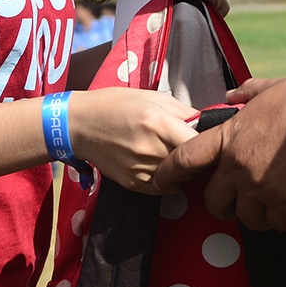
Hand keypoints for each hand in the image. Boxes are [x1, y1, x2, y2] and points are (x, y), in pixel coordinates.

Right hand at [70, 88, 199, 189]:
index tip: (204, 139)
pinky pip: (165, 189)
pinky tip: (159, 164)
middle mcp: (151, 150)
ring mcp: (141, 170)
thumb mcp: (153, 97)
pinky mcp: (133, 184)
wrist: (80, 125)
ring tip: (170, 153)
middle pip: (191, 163)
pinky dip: (168, 180)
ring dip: (182, 170)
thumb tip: (205, 124)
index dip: (205, 142)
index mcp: (158, 123)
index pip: (198, 143)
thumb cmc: (116, 105)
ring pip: (180, 178)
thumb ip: (183, 112)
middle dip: (194, 156)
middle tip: (187, 146)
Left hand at [154, 76, 285, 229]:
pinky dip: (284, 221)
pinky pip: (276, 223)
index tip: (160, 181)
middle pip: (214, 199)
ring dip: (258, 216)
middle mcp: (238, 165)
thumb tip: (233, 94)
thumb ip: (249, 93)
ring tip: (275, 209)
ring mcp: (259, 186)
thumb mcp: (273, 89)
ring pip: (247, 217)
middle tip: (235, 207)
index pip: (187, 157)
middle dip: (223, 206)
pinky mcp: (284, 202)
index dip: (169, 172)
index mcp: (231, 136)